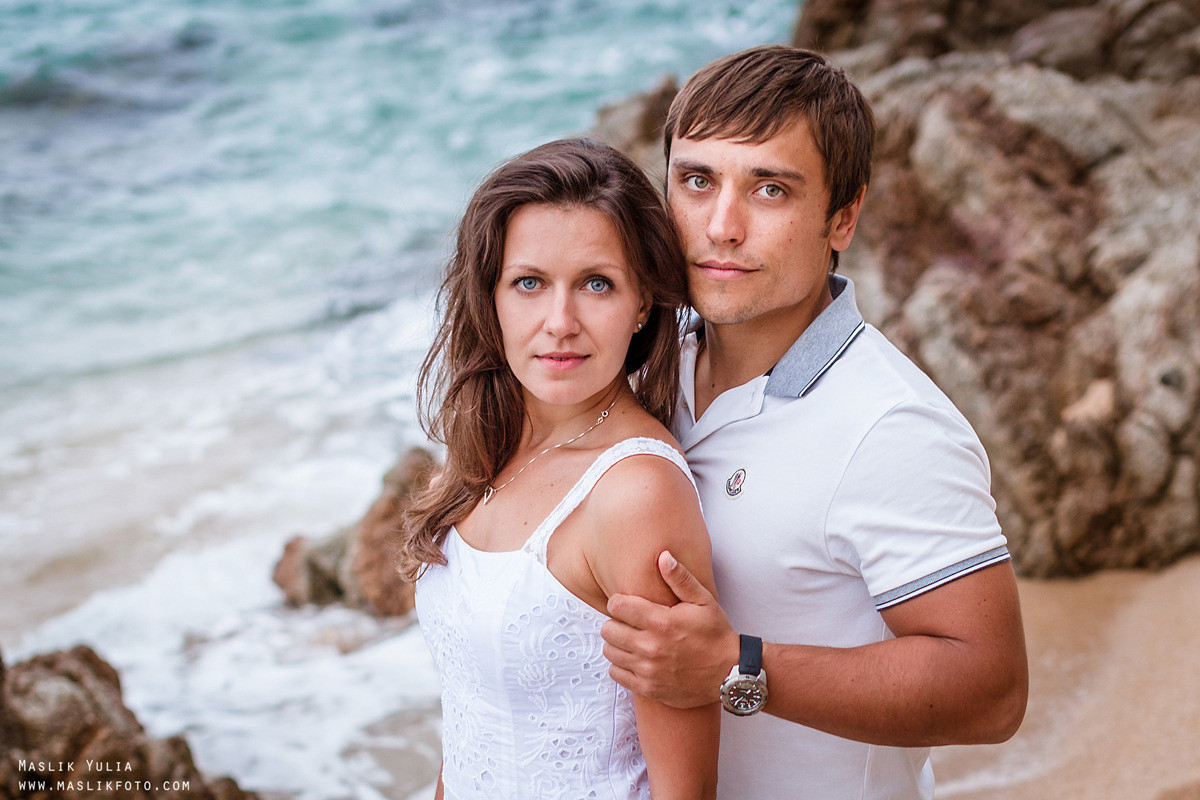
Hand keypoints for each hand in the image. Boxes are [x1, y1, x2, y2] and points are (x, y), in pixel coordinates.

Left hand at [602, 550, 738, 708]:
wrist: (730, 675)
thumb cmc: (716, 634)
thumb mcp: (703, 601)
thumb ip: (680, 578)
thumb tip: (663, 556)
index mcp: (661, 622)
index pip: (616, 606)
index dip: (619, 602)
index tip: (628, 604)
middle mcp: (651, 646)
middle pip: (608, 629)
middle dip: (616, 622)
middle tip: (629, 623)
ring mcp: (648, 669)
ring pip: (609, 651)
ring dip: (617, 644)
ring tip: (632, 640)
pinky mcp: (648, 688)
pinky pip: (616, 673)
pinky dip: (620, 665)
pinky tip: (634, 659)